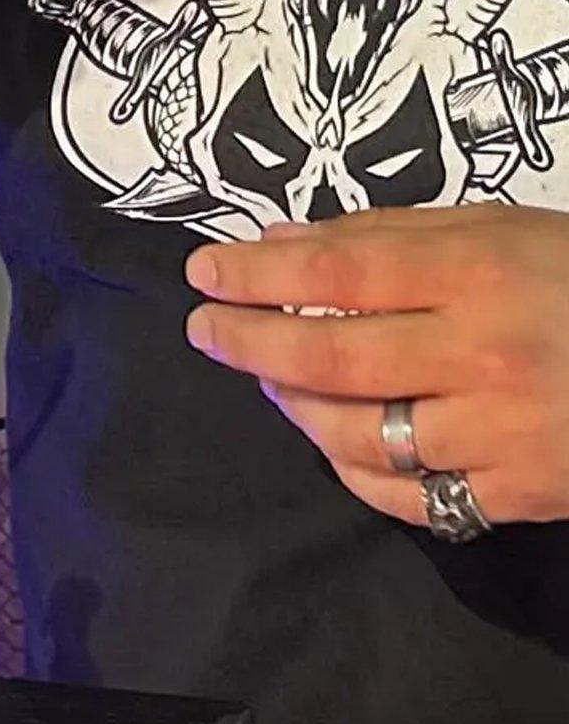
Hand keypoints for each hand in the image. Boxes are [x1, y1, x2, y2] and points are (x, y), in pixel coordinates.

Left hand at [186, 208, 568, 528]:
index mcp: (479, 272)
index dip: (257, 272)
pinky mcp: (518, 493)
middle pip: (331, 353)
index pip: (338, 270)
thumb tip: (280, 241)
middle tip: (205, 328)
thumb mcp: (503, 226)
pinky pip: (410, 497)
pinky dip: (355, 472)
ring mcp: (499, 432)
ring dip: (294, 405)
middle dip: (249, 341)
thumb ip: (392, 233)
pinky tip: (333, 442)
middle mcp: (482, 354)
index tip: (204, 269)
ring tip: (271, 380)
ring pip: (357, 432)